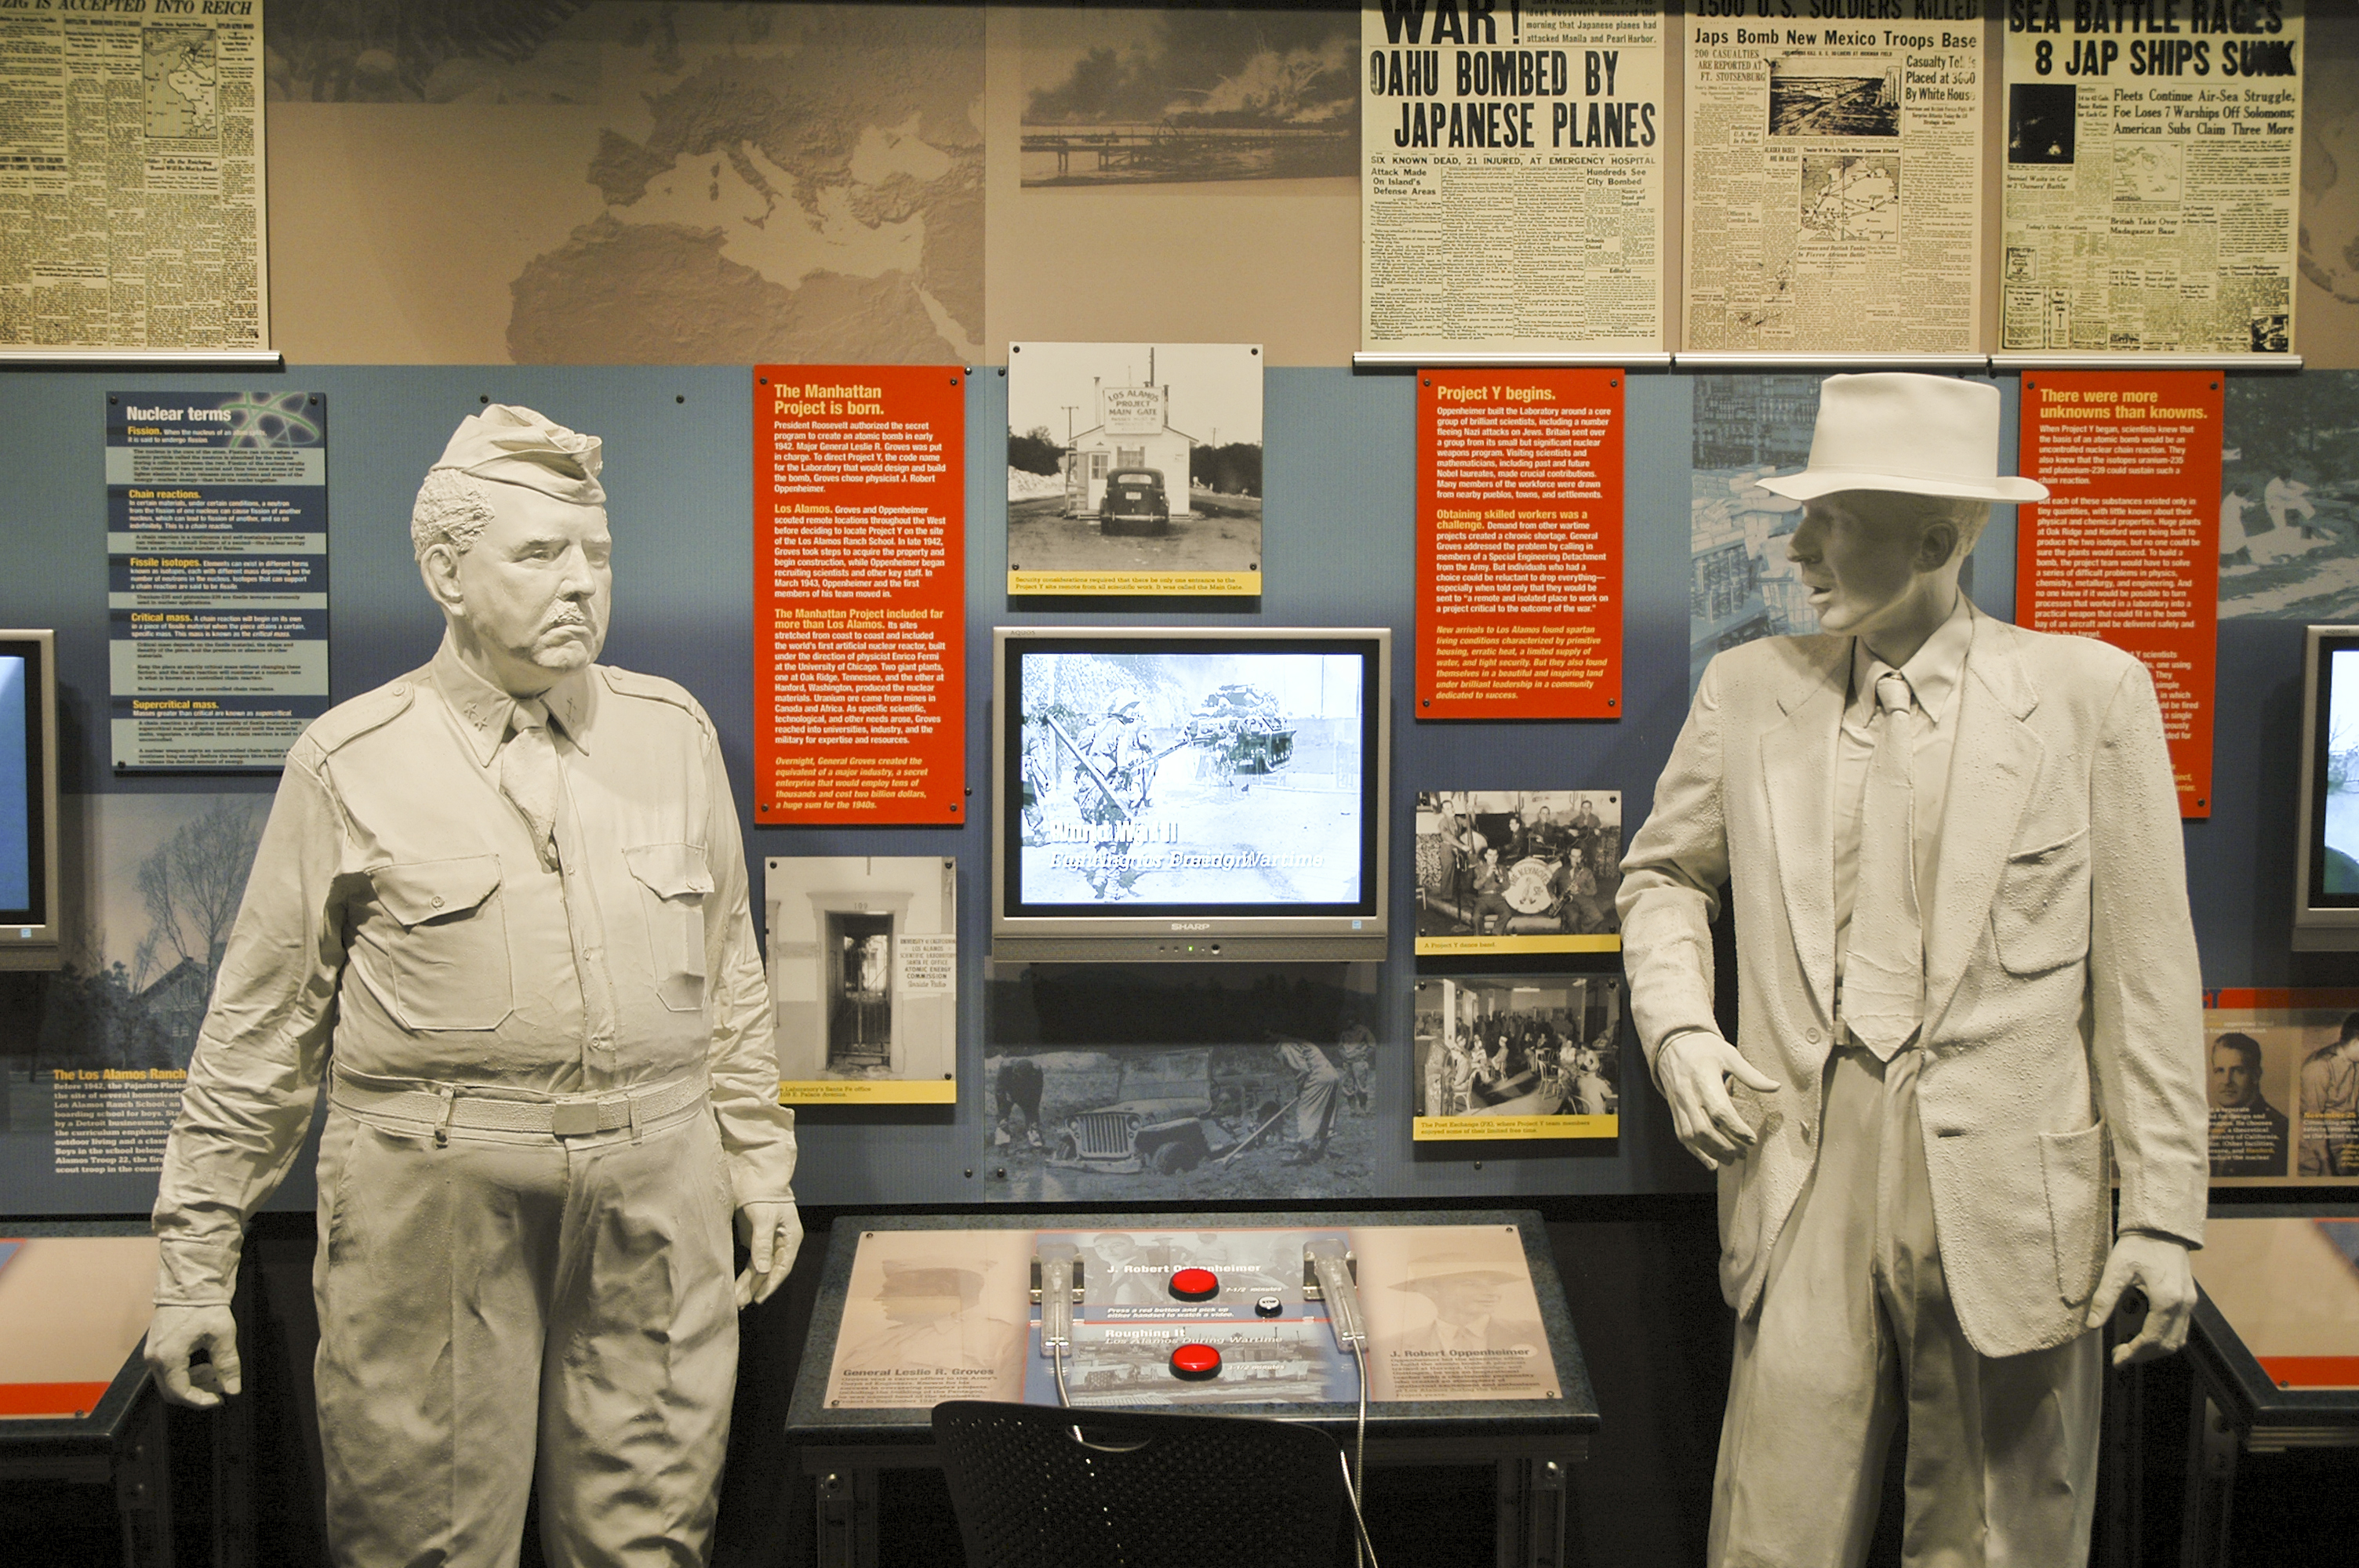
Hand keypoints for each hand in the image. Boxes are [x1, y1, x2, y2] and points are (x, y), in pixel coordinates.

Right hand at [145, 1303, 241, 1408]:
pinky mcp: (156, 1346)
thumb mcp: (223, 1335)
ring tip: (216, 1374)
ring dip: (193, 1383)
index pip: (181, 1393)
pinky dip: (186, 1373)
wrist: (190, 1282)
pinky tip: (205, 1365)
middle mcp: (154, 1358)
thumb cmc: (206, 1306)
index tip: (221, 1399)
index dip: (201, 1401)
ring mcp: (152, 1353)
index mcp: (168, 1357)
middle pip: (172, 1391)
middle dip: (197, 1393)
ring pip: (170, 1381)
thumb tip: (233, 1390)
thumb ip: (227, 1365)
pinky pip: (168, 1370)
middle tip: (220, 1389)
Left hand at [735, 1200, 802, 1308]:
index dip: (771, 1284)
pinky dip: (744, 1274)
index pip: (782, 1267)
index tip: (758, 1298)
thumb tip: (761, 1271)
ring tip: (736, 1301)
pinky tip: (736, 1286)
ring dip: (748, 1284)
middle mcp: (781, 1243)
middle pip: (768, 1271)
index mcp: (790, 1238)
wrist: (753, 1175)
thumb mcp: (764, 1218)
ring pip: (758, 1269)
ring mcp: (768, 1242)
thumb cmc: (764, 1194)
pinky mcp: (754, 1239)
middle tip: (740, 1303)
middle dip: (755, 1287)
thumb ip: (762, 1244)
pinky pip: (750, 1262)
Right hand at [1657, 1030, 1778, 1169]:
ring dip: (1712, 1152)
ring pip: (1691, 1135)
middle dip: (1726, 1145)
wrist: (1673, 1042)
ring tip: (1731, 1160)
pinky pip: (1682, 1135)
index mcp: (1703, 1076)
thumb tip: (1775, 1087)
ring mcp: (1678, 1102)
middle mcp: (1688, 1092)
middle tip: (1744, 1153)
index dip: (1736, 1128)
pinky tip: (1711, 1162)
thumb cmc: (1705, 1047)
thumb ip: (1750, 1074)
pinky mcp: (1674, 1109)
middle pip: (1704, 1128)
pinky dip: (1696, 1152)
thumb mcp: (1729, 1054)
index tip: (1752, 1139)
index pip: (1719, 1110)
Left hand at [2087, 1232, 2194, 1365]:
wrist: (2161, 1228)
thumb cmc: (2138, 1246)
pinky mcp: (2189, 1298)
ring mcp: (2189, 1303)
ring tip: (2131, 1349)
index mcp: (2166, 1300)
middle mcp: (2183, 1305)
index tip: (2117, 1359)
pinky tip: (2145, 1335)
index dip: (2134, 1354)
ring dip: (2155, 1349)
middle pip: (2167, 1345)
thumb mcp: (2116, 1269)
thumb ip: (2105, 1298)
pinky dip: (2164, 1338)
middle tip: (2121, 1356)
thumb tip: (2092, 1325)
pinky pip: (2181, 1328)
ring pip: (2177, 1339)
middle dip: (2143, 1355)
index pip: (2152, 1340)